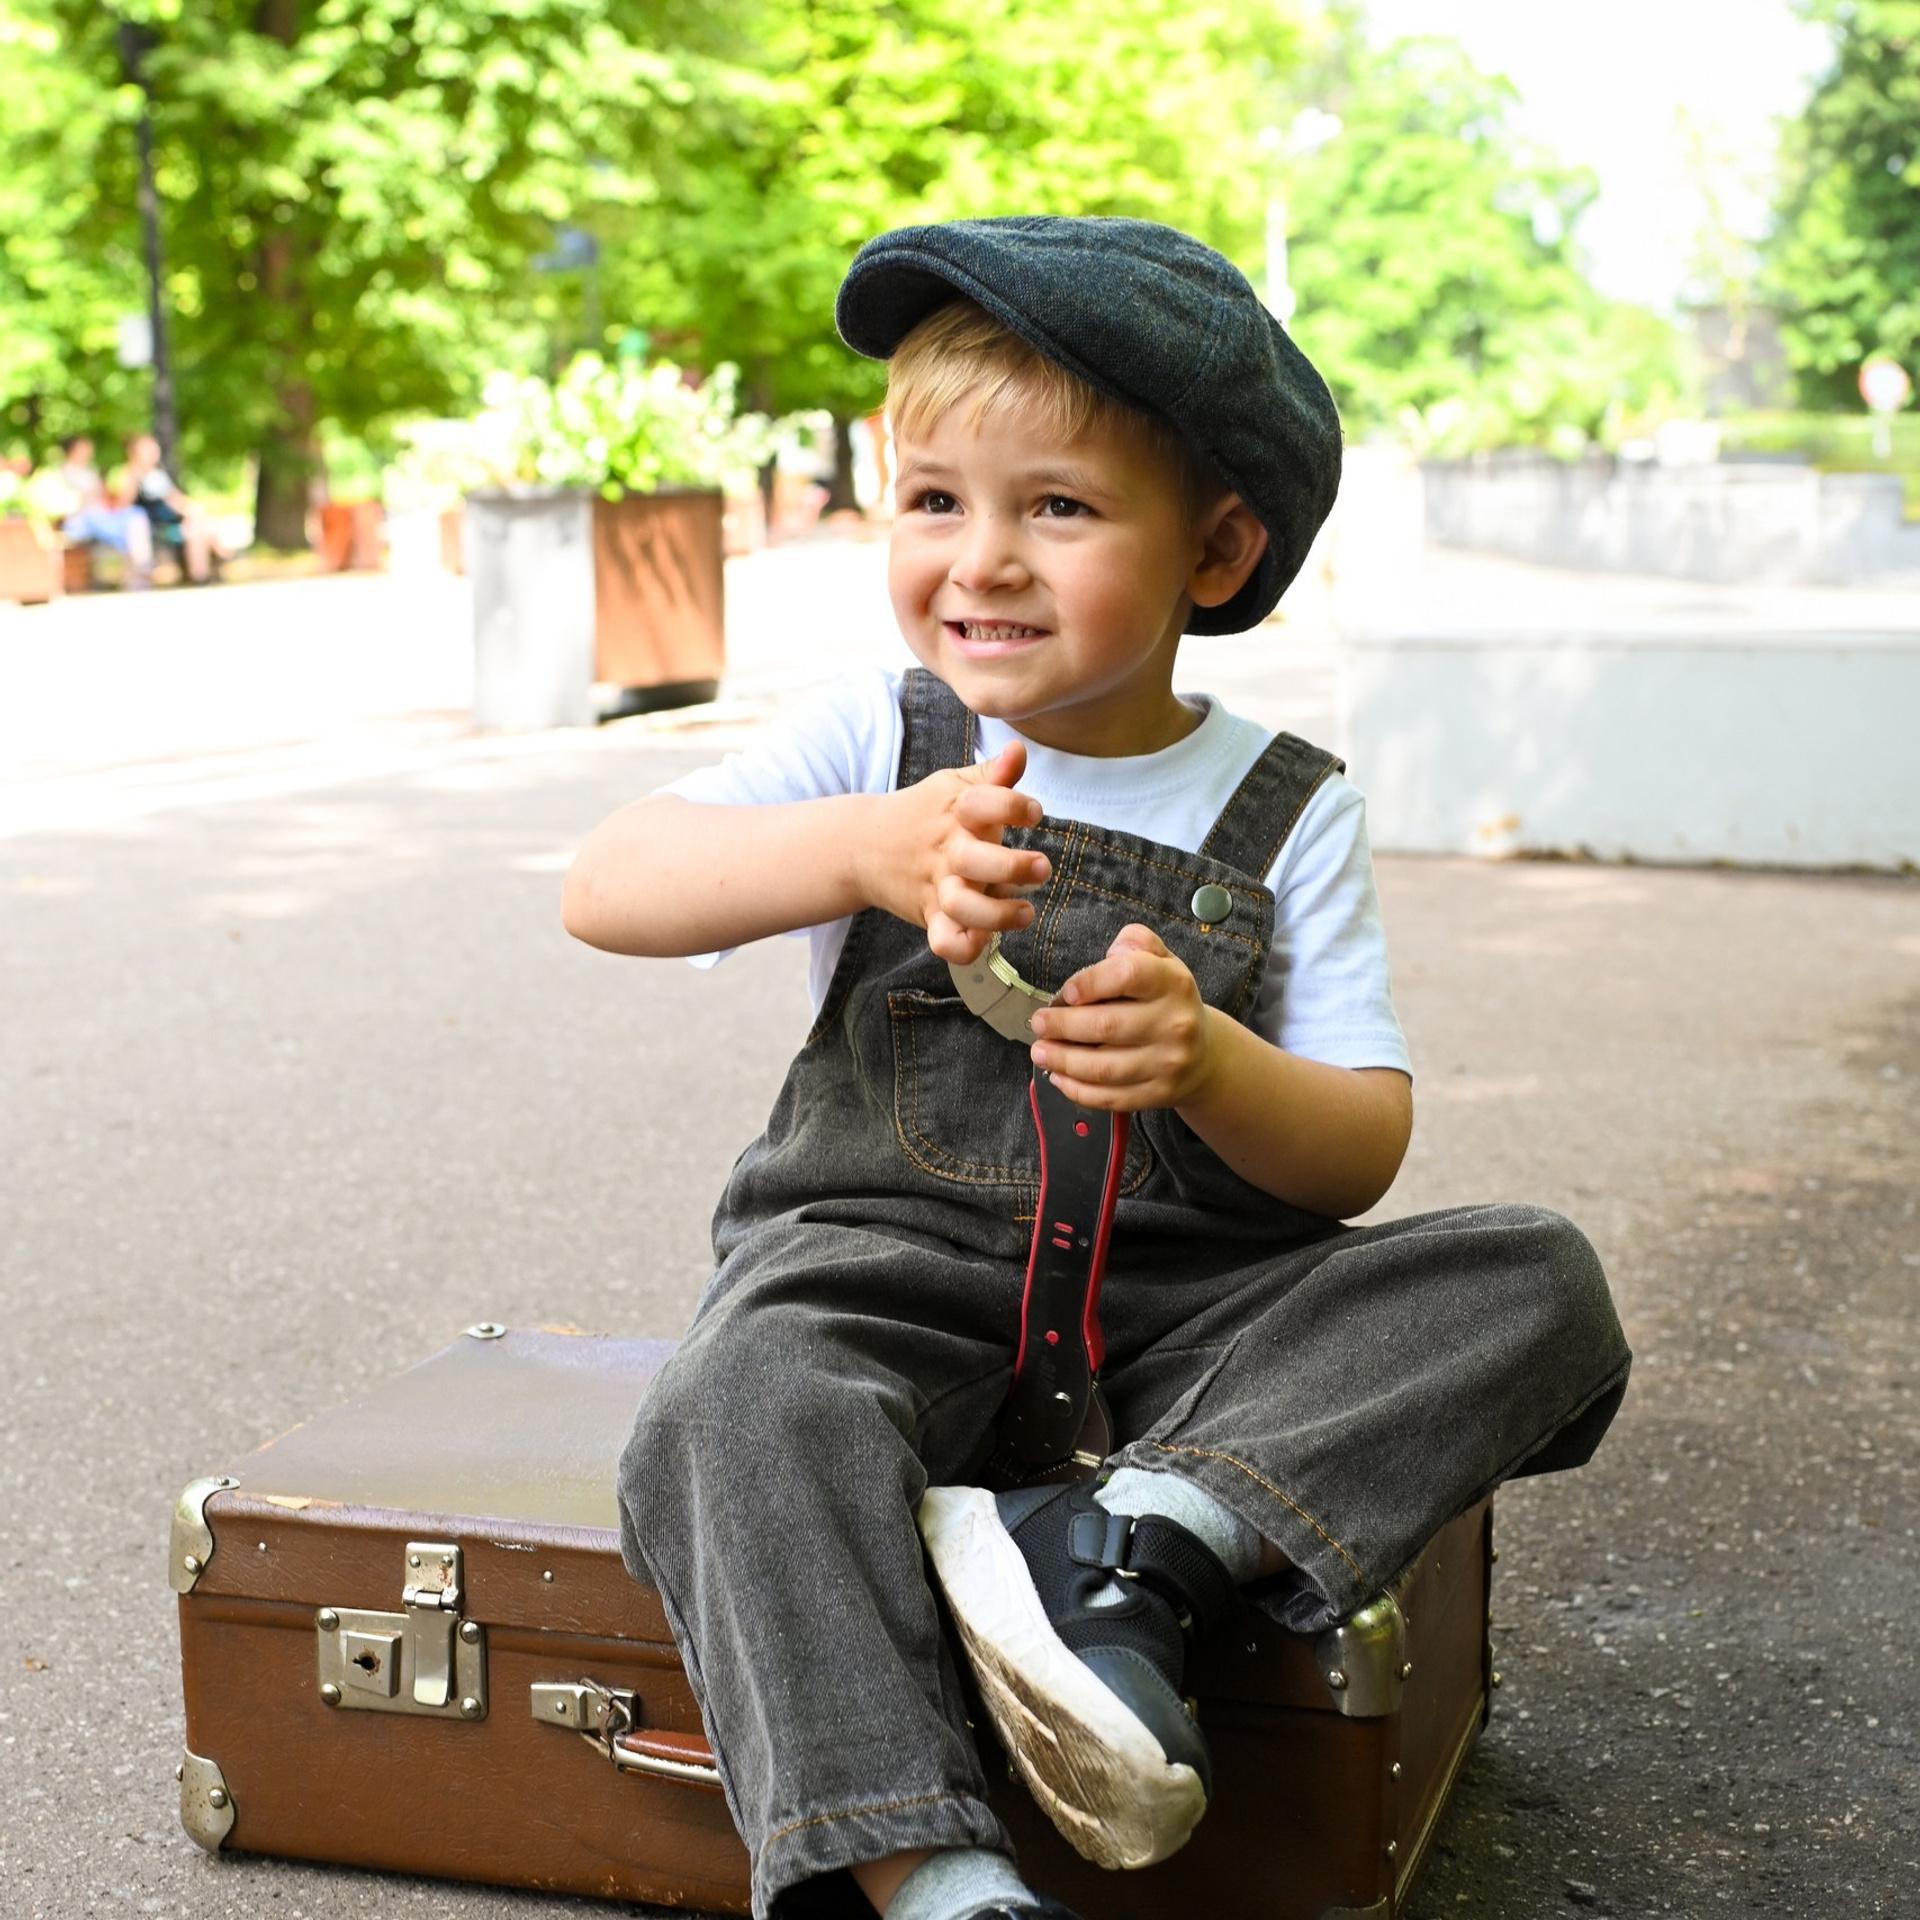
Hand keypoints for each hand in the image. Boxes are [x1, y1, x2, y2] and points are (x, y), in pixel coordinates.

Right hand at [862, 740, 1051, 963]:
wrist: (863, 845)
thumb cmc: (924, 813)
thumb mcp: (955, 786)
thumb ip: (993, 774)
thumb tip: (1018, 750)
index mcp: (957, 812)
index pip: (983, 803)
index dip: (1012, 806)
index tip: (1034, 813)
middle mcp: (948, 850)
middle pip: (974, 860)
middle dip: (1012, 867)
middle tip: (1042, 868)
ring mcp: (937, 885)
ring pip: (962, 907)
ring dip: (996, 915)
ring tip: (1025, 912)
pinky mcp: (930, 914)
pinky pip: (944, 941)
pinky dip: (961, 948)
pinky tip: (984, 941)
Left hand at [1026, 924, 1216, 1111]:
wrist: (1204, 1055)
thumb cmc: (1169, 1002)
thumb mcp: (1162, 961)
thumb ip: (1137, 943)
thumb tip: (1113, 951)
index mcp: (1173, 984)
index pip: (1128, 975)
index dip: (1090, 982)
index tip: (1066, 992)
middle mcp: (1174, 1024)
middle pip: (1106, 1026)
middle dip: (1062, 1026)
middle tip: (1038, 1023)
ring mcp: (1167, 1063)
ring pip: (1104, 1067)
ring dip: (1063, 1060)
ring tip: (1040, 1051)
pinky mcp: (1158, 1094)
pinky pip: (1111, 1097)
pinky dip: (1078, 1090)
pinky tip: (1059, 1076)